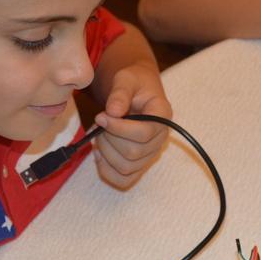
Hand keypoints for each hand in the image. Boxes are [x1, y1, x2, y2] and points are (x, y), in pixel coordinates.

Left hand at [92, 62, 171, 188]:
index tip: (100, 116)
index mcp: (162, 115)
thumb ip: (120, 93)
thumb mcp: (126, 79)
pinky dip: (106, 170)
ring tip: (98, 135)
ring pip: (126, 167)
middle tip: (98, 122)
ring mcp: (151, 153)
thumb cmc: (132, 83)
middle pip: (134, 153)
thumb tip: (112, 112)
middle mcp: (161, 138)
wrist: (135, 90)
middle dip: (108, 139)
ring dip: (105, 153)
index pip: (144, 133)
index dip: (118, 128)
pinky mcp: (139, 163)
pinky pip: (124, 179)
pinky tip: (99, 153)